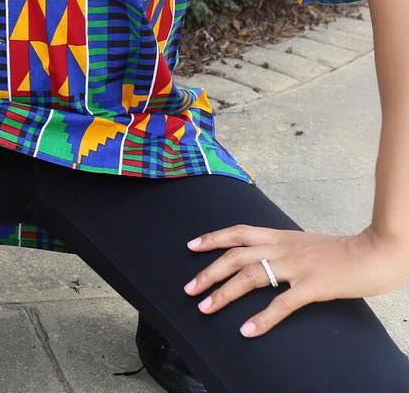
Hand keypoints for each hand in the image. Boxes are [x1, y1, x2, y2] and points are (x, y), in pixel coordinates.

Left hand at [184, 224, 408, 336]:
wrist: (373, 252)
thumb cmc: (339, 251)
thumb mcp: (303, 242)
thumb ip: (281, 247)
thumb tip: (262, 255)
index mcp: (279, 236)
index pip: (238, 232)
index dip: (213, 238)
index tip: (191, 246)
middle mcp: (282, 247)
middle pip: (235, 256)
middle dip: (209, 272)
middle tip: (188, 288)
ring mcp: (296, 266)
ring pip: (250, 277)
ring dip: (225, 293)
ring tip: (205, 308)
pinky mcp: (312, 286)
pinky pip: (282, 303)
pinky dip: (262, 318)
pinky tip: (248, 330)